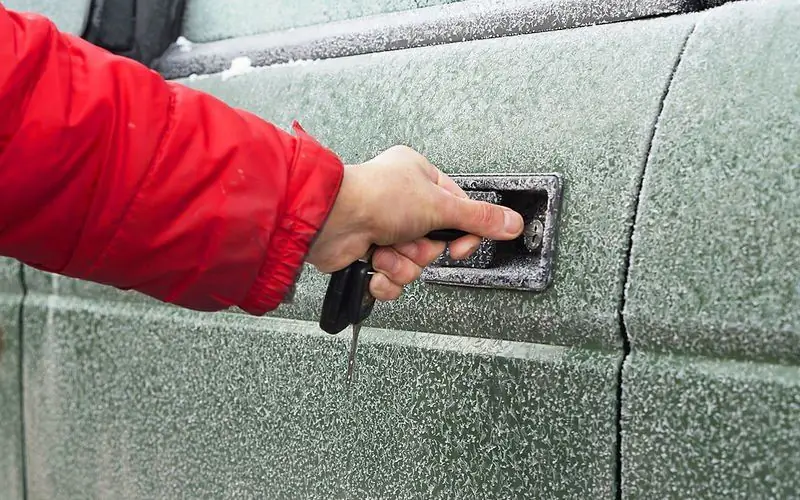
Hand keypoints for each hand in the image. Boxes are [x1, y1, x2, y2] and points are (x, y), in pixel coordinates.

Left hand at [306, 145, 523, 300]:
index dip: (461, 234)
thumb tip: (512, 222)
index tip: (460, 245)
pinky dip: (385, 277)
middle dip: (422, 250)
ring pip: (414, 264)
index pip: (456, 210)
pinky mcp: (368, 254)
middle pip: (435, 242)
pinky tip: (374, 264)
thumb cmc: (374, 197)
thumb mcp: (438, 205)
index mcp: (418, 177)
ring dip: (402, 263)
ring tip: (386, 248)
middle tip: (410, 239)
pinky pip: (392, 278)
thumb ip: (478, 219)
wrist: (330, 221)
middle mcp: (400, 201)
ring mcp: (383, 228)